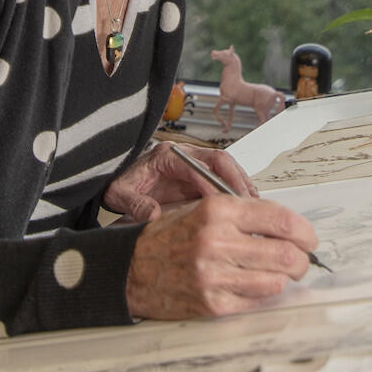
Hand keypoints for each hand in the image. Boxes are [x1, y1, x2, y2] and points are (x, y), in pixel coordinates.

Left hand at [104, 141, 256, 222]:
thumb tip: (152, 216)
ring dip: (240, 186)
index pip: (198, 165)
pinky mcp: (198, 179)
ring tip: (254, 207)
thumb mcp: (119, 194)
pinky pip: (223, 180)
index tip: (222, 203)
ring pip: (226, 169)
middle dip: (236, 181)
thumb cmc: (120, 184)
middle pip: (220, 161)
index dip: (213, 183)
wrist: (117, 183)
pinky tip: (245, 208)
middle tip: (249, 204)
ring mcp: (194, 166)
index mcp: (167, 156)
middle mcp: (184, 157)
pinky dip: (235, 192)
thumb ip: (133, 204)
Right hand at [125, 193, 319, 318]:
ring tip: (282, 274)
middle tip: (302, 260)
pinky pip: (257, 301)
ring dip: (286, 279)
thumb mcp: (201, 209)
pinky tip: (258, 286)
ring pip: (276, 281)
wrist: (129, 269)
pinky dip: (265, 294)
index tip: (309, 238)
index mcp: (217, 211)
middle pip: (285, 254)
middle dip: (302, 259)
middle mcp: (217, 242)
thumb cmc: (165, 238)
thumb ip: (241, 214)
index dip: (304, 231)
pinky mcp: (213, 304)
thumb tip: (285, 226)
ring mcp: (215, 277)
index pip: (279, 219)